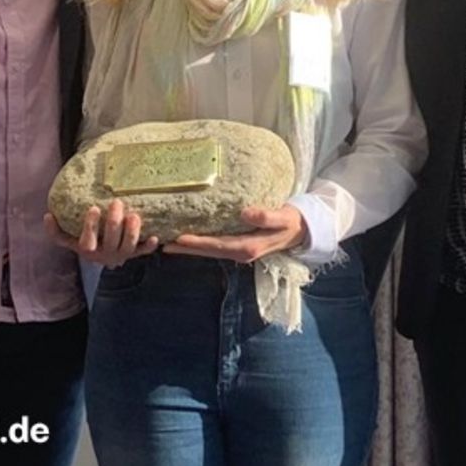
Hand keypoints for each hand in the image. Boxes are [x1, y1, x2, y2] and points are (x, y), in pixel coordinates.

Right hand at [45, 199, 158, 267]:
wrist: (102, 257)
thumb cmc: (85, 241)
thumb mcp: (69, 238)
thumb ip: (57, 230)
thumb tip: (47, 215)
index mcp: (88, 251)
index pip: (88, 242)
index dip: (91, 227)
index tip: (94, 208)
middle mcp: (105, 256)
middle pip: (111, 242)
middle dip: (114, 222)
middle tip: (117, 202)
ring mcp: (121, 256)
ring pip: (128, 247)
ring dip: (132, 232)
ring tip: (134, 215)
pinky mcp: (134, 255)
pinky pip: (143, 253)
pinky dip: (149, 247)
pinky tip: (155, 238)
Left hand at [166, 205, 309, 262]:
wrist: (301, 230)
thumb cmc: (291, 221)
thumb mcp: (283, 217)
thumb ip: (266, 216)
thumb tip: (245, 213)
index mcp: (248, 247)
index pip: (218, 245)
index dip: (198, 243)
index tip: (180, 239)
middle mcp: (241, 252)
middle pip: (209, 252)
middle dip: (187, 249)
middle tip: (164, 244)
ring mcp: (239, 251)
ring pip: (210, 251)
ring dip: (191, 248)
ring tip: (170, 243)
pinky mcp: (239, 245)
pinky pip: (216, 246)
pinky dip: (201, 244)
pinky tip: (190, 239)